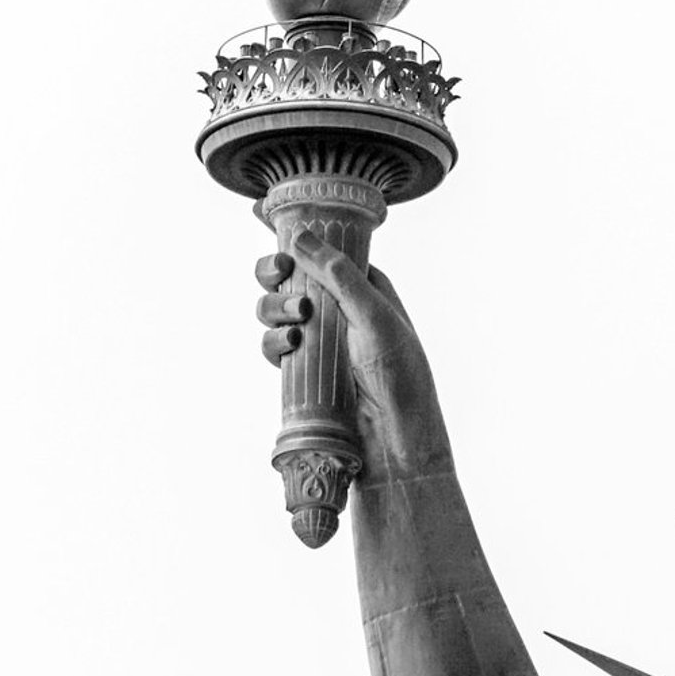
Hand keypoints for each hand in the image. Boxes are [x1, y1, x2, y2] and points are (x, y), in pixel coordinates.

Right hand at [254, 233, 449, 477]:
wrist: (395, 442)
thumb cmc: (399, 377)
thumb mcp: (375, 318)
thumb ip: (339, 276)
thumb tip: (300, 237)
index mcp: (367, 289)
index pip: (326, 252)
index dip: (299, 242)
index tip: (274, 233)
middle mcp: (343, 311)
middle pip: (293, 277)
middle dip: (278, 274)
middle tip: (279, 272)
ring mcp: (322, 341)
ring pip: (278, 310)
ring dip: (275, 308)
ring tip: (298, 322)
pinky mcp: (306, 370)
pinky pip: (276, 345)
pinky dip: (274, 341)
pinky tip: (290, 345)